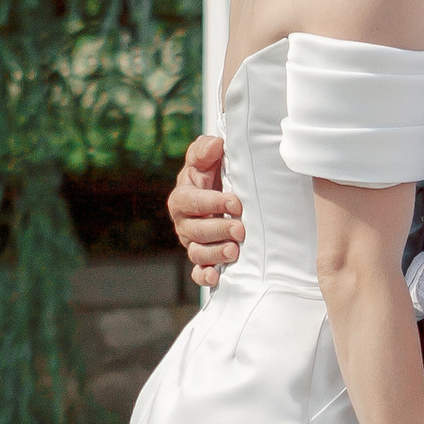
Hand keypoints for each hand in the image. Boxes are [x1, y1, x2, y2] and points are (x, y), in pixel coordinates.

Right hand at [168, 132, 242, 289]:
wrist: (218, 192)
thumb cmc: (211, 173)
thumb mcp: (206, 158)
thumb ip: (206, 150)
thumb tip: (216, 146)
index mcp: (182, 198)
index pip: (194, 202)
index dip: (214, 203)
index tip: (235, 203)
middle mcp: (184, 223)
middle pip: (196, 231)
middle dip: (218, 230)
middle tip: (240, 229)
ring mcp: (192, 243)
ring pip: (197, 253)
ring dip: (215, 254)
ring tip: (235, 252)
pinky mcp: (201, 259)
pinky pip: (198, 272)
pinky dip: (204, 276)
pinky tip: (216, 277)